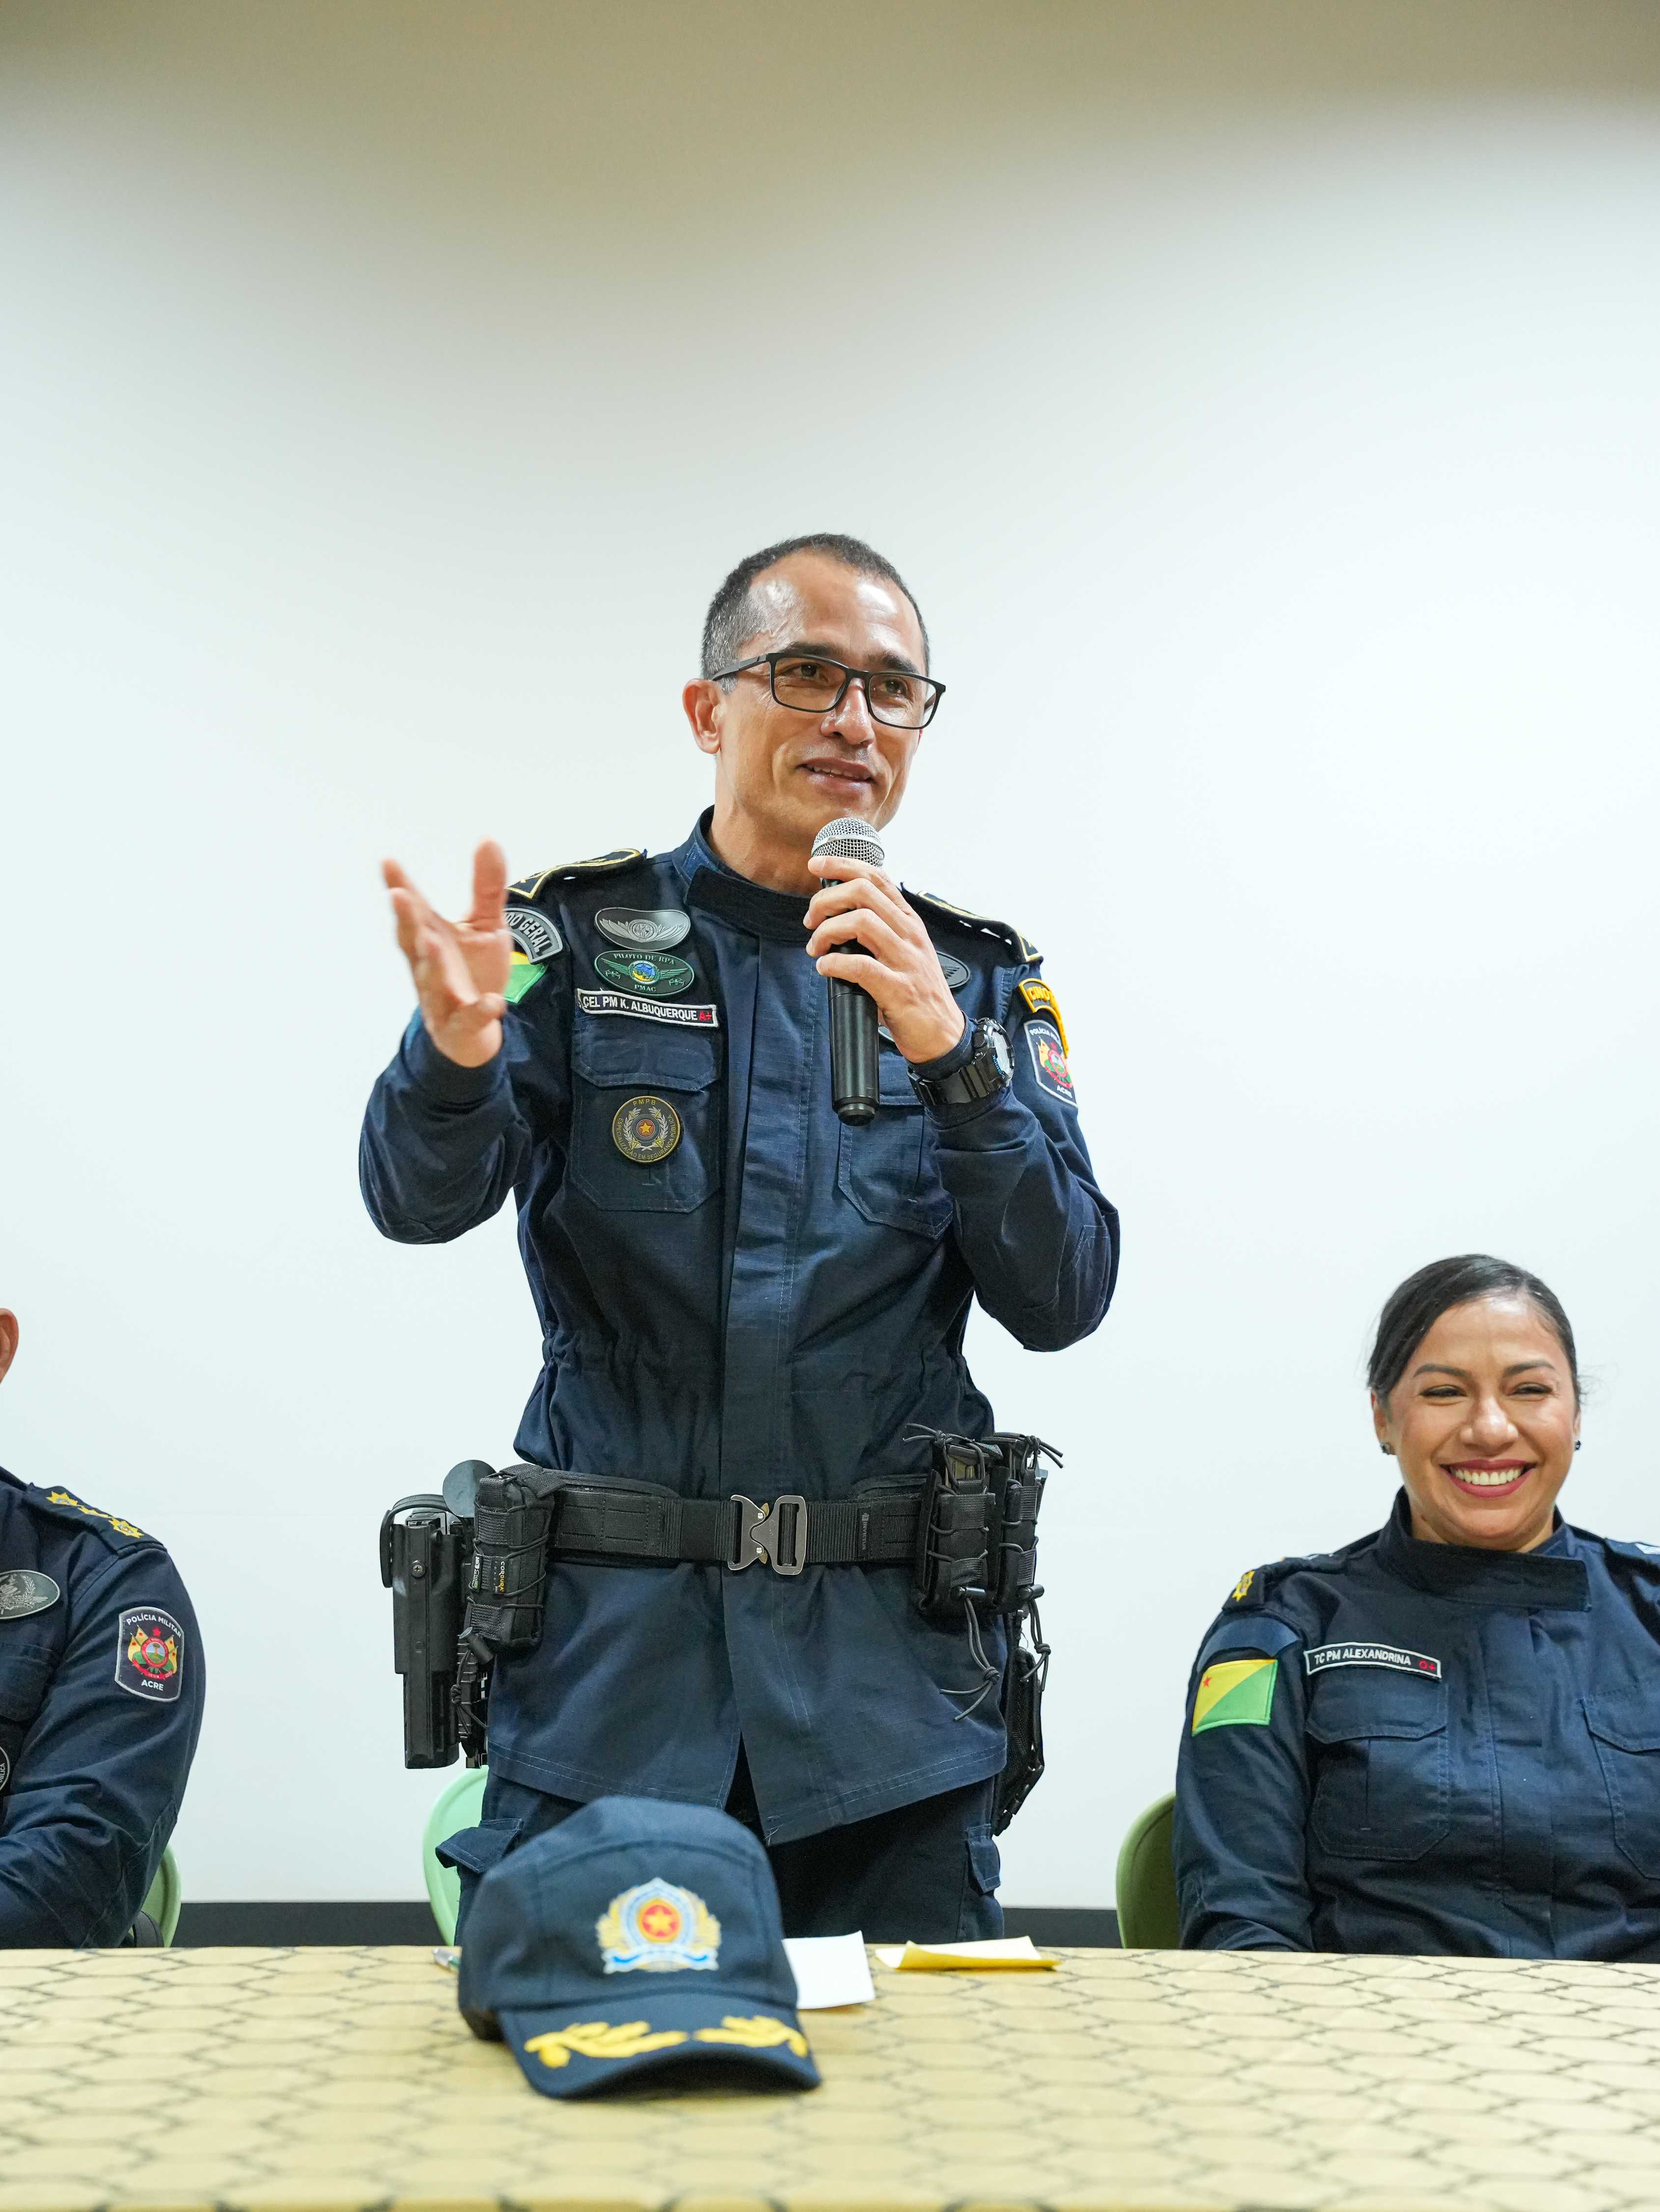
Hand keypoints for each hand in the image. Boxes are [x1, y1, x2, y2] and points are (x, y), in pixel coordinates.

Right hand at [383, 841, 511, 1067]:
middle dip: (404, 919)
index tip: (388, 861)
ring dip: (429, 962)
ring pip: (430, 979)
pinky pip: (469, 1018)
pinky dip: (480, 1011)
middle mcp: (427, 964)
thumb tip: (487, 837)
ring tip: (430, 942)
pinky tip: (494, 1002)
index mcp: (430, 936)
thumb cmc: (473, 970)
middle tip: (398, 895)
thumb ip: (486, 886)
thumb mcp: (486, 924)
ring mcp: (440, 996)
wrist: (476, 1030)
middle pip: (411, 941)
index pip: (412, 908)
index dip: (399, 885)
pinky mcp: (460, 1024)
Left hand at [805, 856, 966, 1065]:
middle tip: (810, 920)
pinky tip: (826, 968)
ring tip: (816, 948)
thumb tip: (837, 918)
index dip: (842, 865)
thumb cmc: (917, 994)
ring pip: (860, 923)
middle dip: (826, 900)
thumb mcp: (904, 952)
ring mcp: (906, 960)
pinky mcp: (898, 989)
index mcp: (908, 922)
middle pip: (863, 892)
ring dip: (827, 932)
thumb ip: (879, 931)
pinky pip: (859, 966)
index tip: (816, 864)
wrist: (943, 1035)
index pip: (876, 878)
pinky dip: (834, 963)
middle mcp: (909, 935)